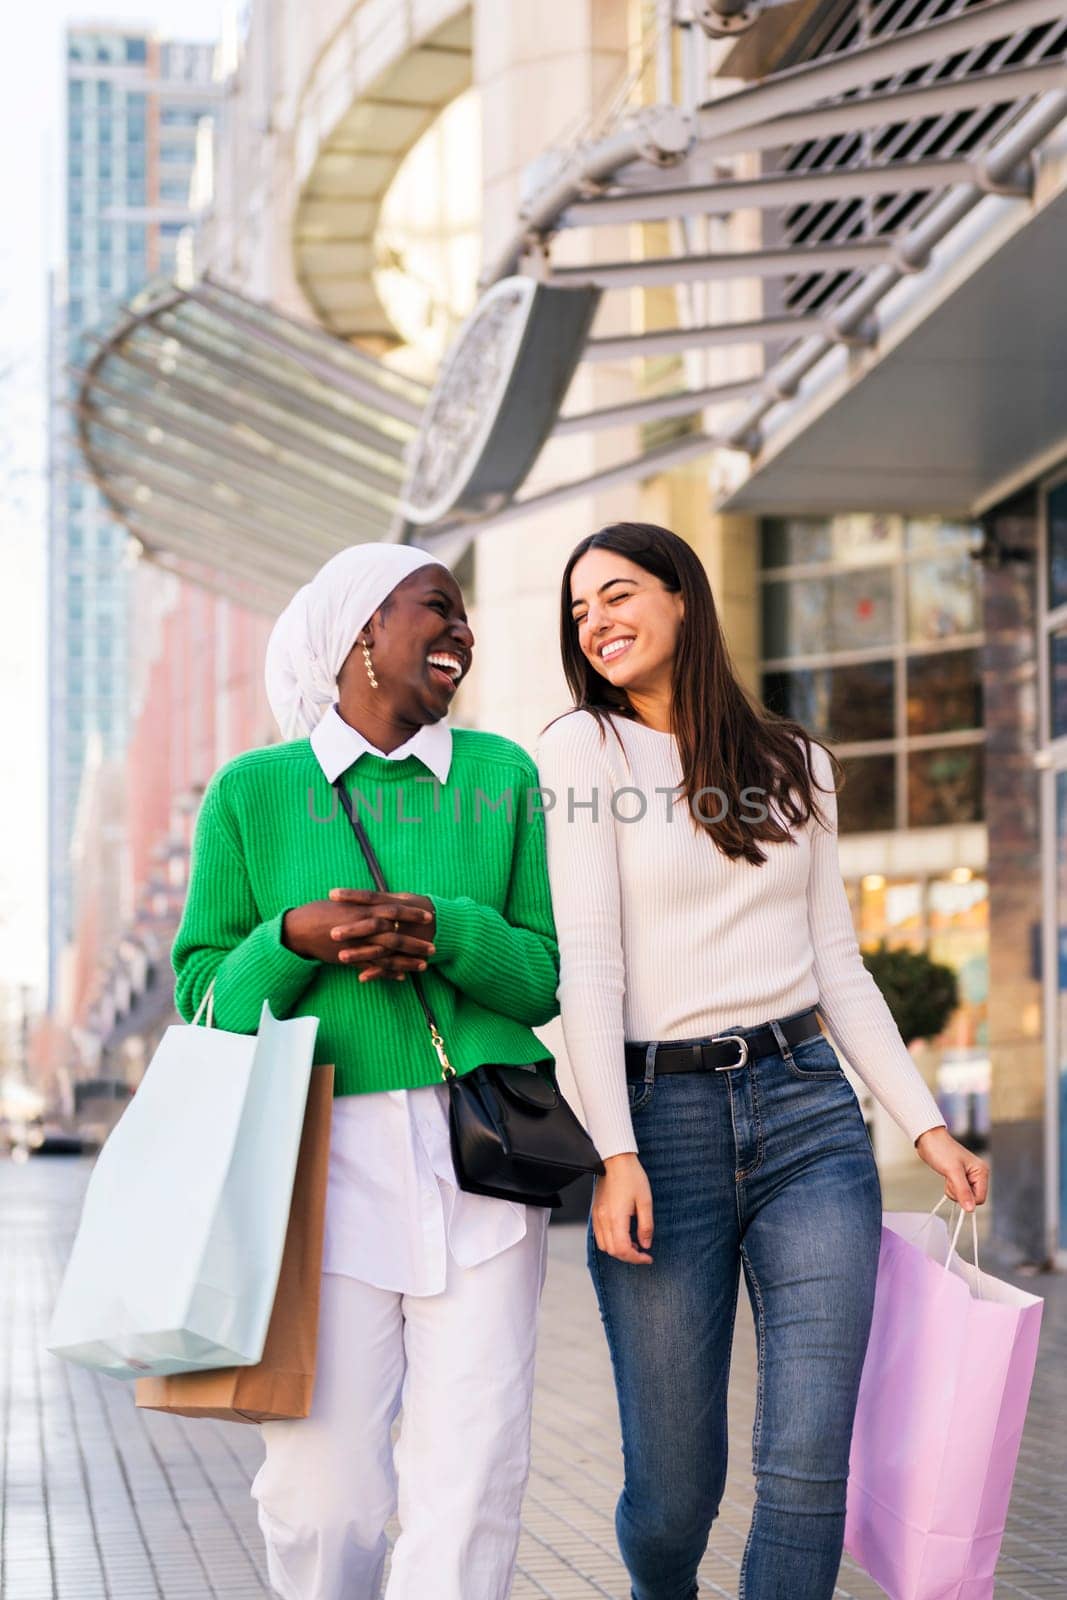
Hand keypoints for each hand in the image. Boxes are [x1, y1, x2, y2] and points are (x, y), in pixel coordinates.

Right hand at [281, 895, 434, 980]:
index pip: (394, 910)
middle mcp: (363, 927)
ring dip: (407, 960)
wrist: (299, 929)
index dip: (412, 914)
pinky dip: (388, 972)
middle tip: (434, 947)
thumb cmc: (319, 911)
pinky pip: (373, 968)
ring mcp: (357, 944)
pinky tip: (402, 977)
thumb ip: (363, 903)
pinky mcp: (349, 959)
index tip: (429, 916)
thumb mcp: (344, 902)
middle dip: (416, 942)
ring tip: (424, 965)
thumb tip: (378, 899)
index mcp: (363, 909)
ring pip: (388, 955)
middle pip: (396, 935)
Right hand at [591, 1153, 653, 1264]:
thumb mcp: (645, 1201)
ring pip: (604, 1245)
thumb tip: (646, 1244)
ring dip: (619, 1250)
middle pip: (612, 1251)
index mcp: (616, 1218)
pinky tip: (622, 1234)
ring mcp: (597, 1216)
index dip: (636, 1258)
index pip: (623, 1250)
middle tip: (642, 1253)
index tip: (648, 1257)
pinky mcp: (595, 1211)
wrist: (616, 1160)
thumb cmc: (631, 1177)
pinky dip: (611, 1241)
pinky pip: (600, 1235)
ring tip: (633, 1244)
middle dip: (629, 1256)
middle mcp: (603, 1219)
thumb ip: (646, 1226)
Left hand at [915, 1126, 988, 1212]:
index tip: (956, 1187)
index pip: (980, 1198)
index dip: (967, 1198)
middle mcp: (977, 1174)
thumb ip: (963, 1191)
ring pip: (964, 1196)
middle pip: (972, 1198)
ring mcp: (969, 1176)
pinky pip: (958, 1191)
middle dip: (959, 1193)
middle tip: (951, 1179)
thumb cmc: (940, 1149)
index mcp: (981, 1171)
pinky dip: (951, 1187)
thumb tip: (970, 1209)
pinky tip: (947, 1177)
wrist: (928, 1139)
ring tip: (948, 1176)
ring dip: (953, 1190)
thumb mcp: (952, 1171)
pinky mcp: (960, 1177)